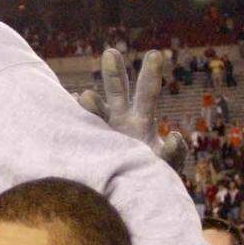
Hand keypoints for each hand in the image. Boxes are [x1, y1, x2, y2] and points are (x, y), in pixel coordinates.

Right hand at [76, 49, 186, 171]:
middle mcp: (120, 120)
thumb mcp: (167, 165)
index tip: (155, 54)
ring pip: (94, 111)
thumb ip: (174, 153)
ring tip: (85, 97)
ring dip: (91, 104)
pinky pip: (79, 132)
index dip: (150, 74)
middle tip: (111, 53)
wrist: (128, 191)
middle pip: (117, 92)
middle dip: (114, 73)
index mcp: (142, 120)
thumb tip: (175, 136)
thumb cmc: (151, 176)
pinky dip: (73, 122)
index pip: (148, 92)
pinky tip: (68, 115)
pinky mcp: (88, 147)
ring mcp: (102, 132)